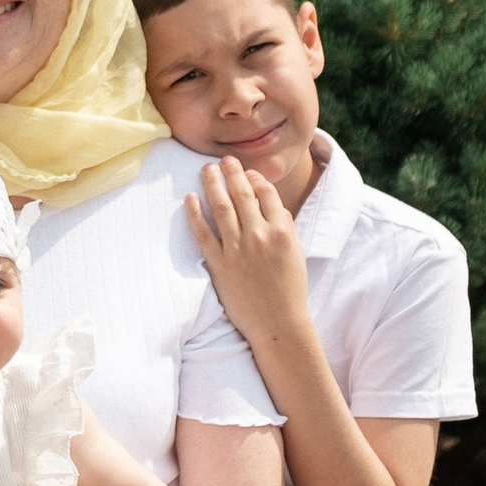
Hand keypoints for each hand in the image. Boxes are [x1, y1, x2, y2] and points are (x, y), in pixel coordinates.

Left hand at [184, 156, 313, 352]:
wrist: (277, 324)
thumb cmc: (290, 289)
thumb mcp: (296, 253)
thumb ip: (285, 226)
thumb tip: (272, 203)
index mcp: (281, 231)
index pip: (266, 193)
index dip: (255, 179)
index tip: (247, 172)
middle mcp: (258, 236)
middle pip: (242, 194)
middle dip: (232, 173)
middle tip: (224, 160)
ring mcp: (237, 250)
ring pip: (221, 207)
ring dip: (212, 184)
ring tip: (207, 169)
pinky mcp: (219, 264)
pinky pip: (203, 233)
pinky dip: (194, 213)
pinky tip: (189, 198)